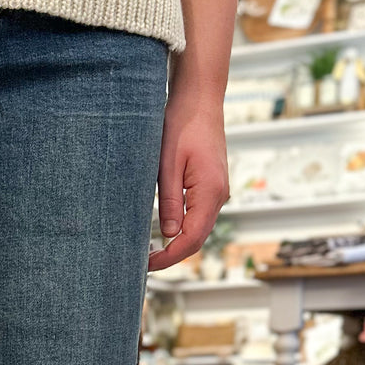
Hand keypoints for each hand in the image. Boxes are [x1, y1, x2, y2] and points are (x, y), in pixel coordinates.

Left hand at [147, 85, 228, 271]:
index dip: (169, 256)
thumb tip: (170, 235)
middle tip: (144, 263)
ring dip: (178, 243)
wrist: (199, 99)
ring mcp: (217, 190)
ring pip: (199, 228)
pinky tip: (166, 231)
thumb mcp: (167, 165)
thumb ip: (170, 201)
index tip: (146, 264)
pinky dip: (183, 228)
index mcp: (210, 192)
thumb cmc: (181, 125)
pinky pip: (199, 215)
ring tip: (151, 251)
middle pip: (198, 238)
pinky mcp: (211, 185)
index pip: (191, 238)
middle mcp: (219, 195)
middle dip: (173, 254)